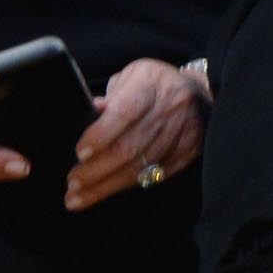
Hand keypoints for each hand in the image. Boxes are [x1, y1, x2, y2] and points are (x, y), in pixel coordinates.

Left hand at [65, 58, 209, 210]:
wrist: (200, 93)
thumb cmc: (153, 84)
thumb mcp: (130, 76)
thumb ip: (109, 97)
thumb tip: (86, 112)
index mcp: (150, 85)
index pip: (124, 112)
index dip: (101, 134)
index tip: (80, 153)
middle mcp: (168, 111)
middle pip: (129, 147)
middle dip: (96, 170)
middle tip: (71, 183)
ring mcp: (180, 136)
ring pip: (139, 168)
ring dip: (106, 185)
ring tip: (78, 197)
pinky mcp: (185, 155)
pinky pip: (152, 176)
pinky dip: (124, 186)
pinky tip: (103, 193)